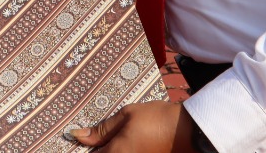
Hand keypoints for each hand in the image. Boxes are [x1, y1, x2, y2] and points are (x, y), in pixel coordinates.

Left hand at [67, 101, 194, 150]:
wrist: (189, 131)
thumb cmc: (157, 119)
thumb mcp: (127, 116)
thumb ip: (102, 129)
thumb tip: (77, 136)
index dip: (82, 147)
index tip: (76, 138)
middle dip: (97, 148)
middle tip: (93, 137)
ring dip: (109, 148)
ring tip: (110, 138)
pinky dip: (121, 150)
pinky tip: (124, 141)